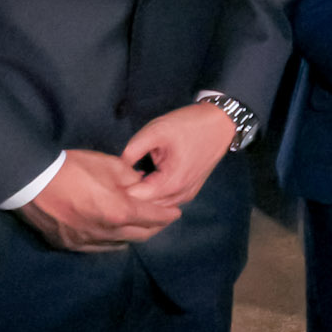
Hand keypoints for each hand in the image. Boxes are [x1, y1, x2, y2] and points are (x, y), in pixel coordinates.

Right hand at [16, 150, 180, 251]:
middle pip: (141, 235)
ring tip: (139, 225)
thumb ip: (131, 178)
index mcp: (120, 212)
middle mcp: (107, 232)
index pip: (153, 218)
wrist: (31, 180)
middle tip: (161, 219)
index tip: (176, 212)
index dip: (167, 215)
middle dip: (155, 227)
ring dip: (133, 234)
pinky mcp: (70, 244)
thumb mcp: (109, 165)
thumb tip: (141, 184)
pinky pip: (98, 247)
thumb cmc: (72, 168)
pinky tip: (112, 233)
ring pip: (120, 243)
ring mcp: (86, 242)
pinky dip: (110, 240)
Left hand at [120, 103, 237, 211]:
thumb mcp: (156, 131)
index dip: (120, 191)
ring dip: (142, 196)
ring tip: (129, 178)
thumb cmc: (190, 125)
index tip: (110, 180)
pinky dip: (153, 194)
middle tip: (115, 179)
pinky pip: (166, 200)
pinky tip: (144, 179)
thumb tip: (117, 166)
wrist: (220, 123)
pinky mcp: (189, 191)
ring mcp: (187, 195)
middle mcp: (180, 195)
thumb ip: (133, 150)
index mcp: (172, 182)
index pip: (136, 200)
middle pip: (146, 207)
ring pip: (156, 206)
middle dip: (130, 196)